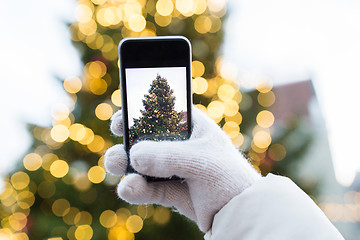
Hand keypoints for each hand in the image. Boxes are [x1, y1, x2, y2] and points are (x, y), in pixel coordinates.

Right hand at [104, 107, 260, 231]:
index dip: (138, 114)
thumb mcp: (201, 161)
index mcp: (191, 127)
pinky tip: (129, 189)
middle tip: (118, 154)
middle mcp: (179, 145)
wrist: (240, 213)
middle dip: (126, 145)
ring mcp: (173, 169)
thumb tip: (133, 156)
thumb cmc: (229, 177)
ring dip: (125, 167)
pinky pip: (146, 188)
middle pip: (144, 139)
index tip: (120, 122)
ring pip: (140, 165)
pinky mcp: (170, 191)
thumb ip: (168, 156)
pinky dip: (135, 189)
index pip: (160, 113)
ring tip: (117, 170)